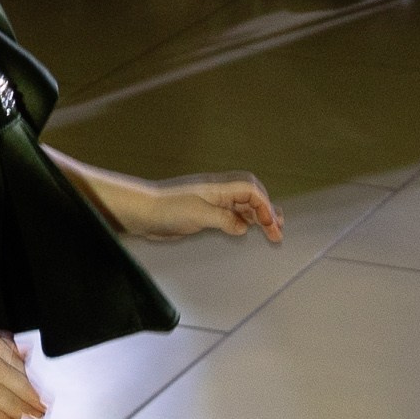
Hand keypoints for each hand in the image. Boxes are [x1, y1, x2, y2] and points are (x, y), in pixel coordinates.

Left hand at [102, 172, 282, 245]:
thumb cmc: (166, 208)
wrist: (141, 211)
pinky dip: (242, 222)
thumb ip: (224, 219)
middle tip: (278, 231)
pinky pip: (230, 215)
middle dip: (267, 211)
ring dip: (257, 217)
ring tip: (271, 231)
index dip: (265, 206)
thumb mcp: (199, 214)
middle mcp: (218, 192)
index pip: (251, 191)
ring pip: (242, 206)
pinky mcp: (203, 213)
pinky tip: (245, 231)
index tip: (271, 225)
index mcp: (218, 186)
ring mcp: (211, 202)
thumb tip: (242, 227)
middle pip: (251, 196)